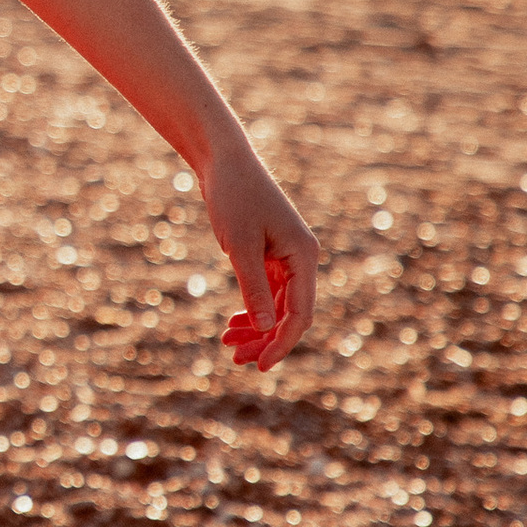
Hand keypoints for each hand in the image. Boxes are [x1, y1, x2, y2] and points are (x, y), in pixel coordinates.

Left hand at [197, 139, 319, 371]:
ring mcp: (287, 257)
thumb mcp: (241, 246)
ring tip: (229, 345)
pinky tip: (233, 323)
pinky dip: (251, 309)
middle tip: (236, 359)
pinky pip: (267, 291)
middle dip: (265, 339)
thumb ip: (253, 287)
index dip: (281, 343)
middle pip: (290, 314)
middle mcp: (302, 259)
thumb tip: (264, 328)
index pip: (300, 314)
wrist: (222, 161)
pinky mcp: (270, 254)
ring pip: (277, 306)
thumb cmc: (233, 197)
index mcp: (304, 256)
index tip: (259, 366)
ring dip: (256, 328)